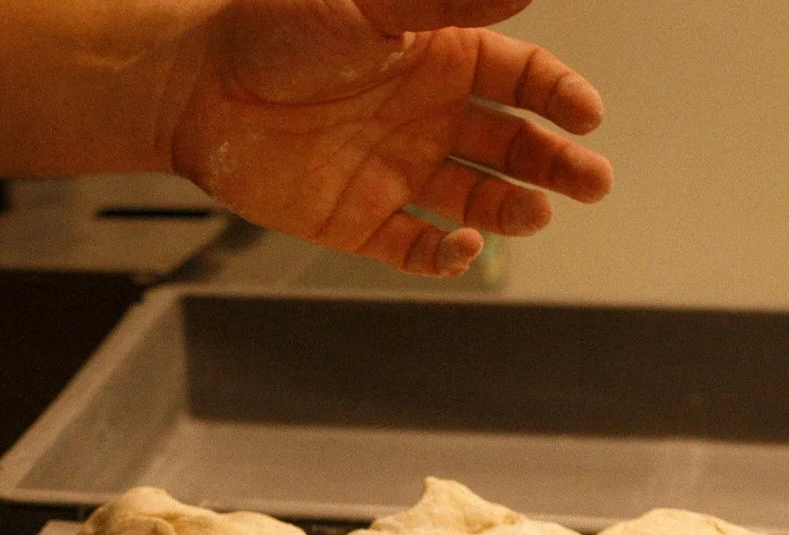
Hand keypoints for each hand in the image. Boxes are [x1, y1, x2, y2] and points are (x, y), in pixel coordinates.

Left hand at [169, 0, 611, 276]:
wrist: (196, 87)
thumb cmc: (273, 29)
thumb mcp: (368, 4)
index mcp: (440, 57)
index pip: (523, 78)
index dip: (560, 97)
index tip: (586, 115)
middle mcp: (427, 115)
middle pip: (514, 143)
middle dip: (557, 162)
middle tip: (593, 181)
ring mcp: (397, 170)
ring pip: (476, 199)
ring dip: (512, 208)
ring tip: (536, 213)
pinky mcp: (360, 220)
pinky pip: (417, 247)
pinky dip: (446, 255)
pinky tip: (463, 246)